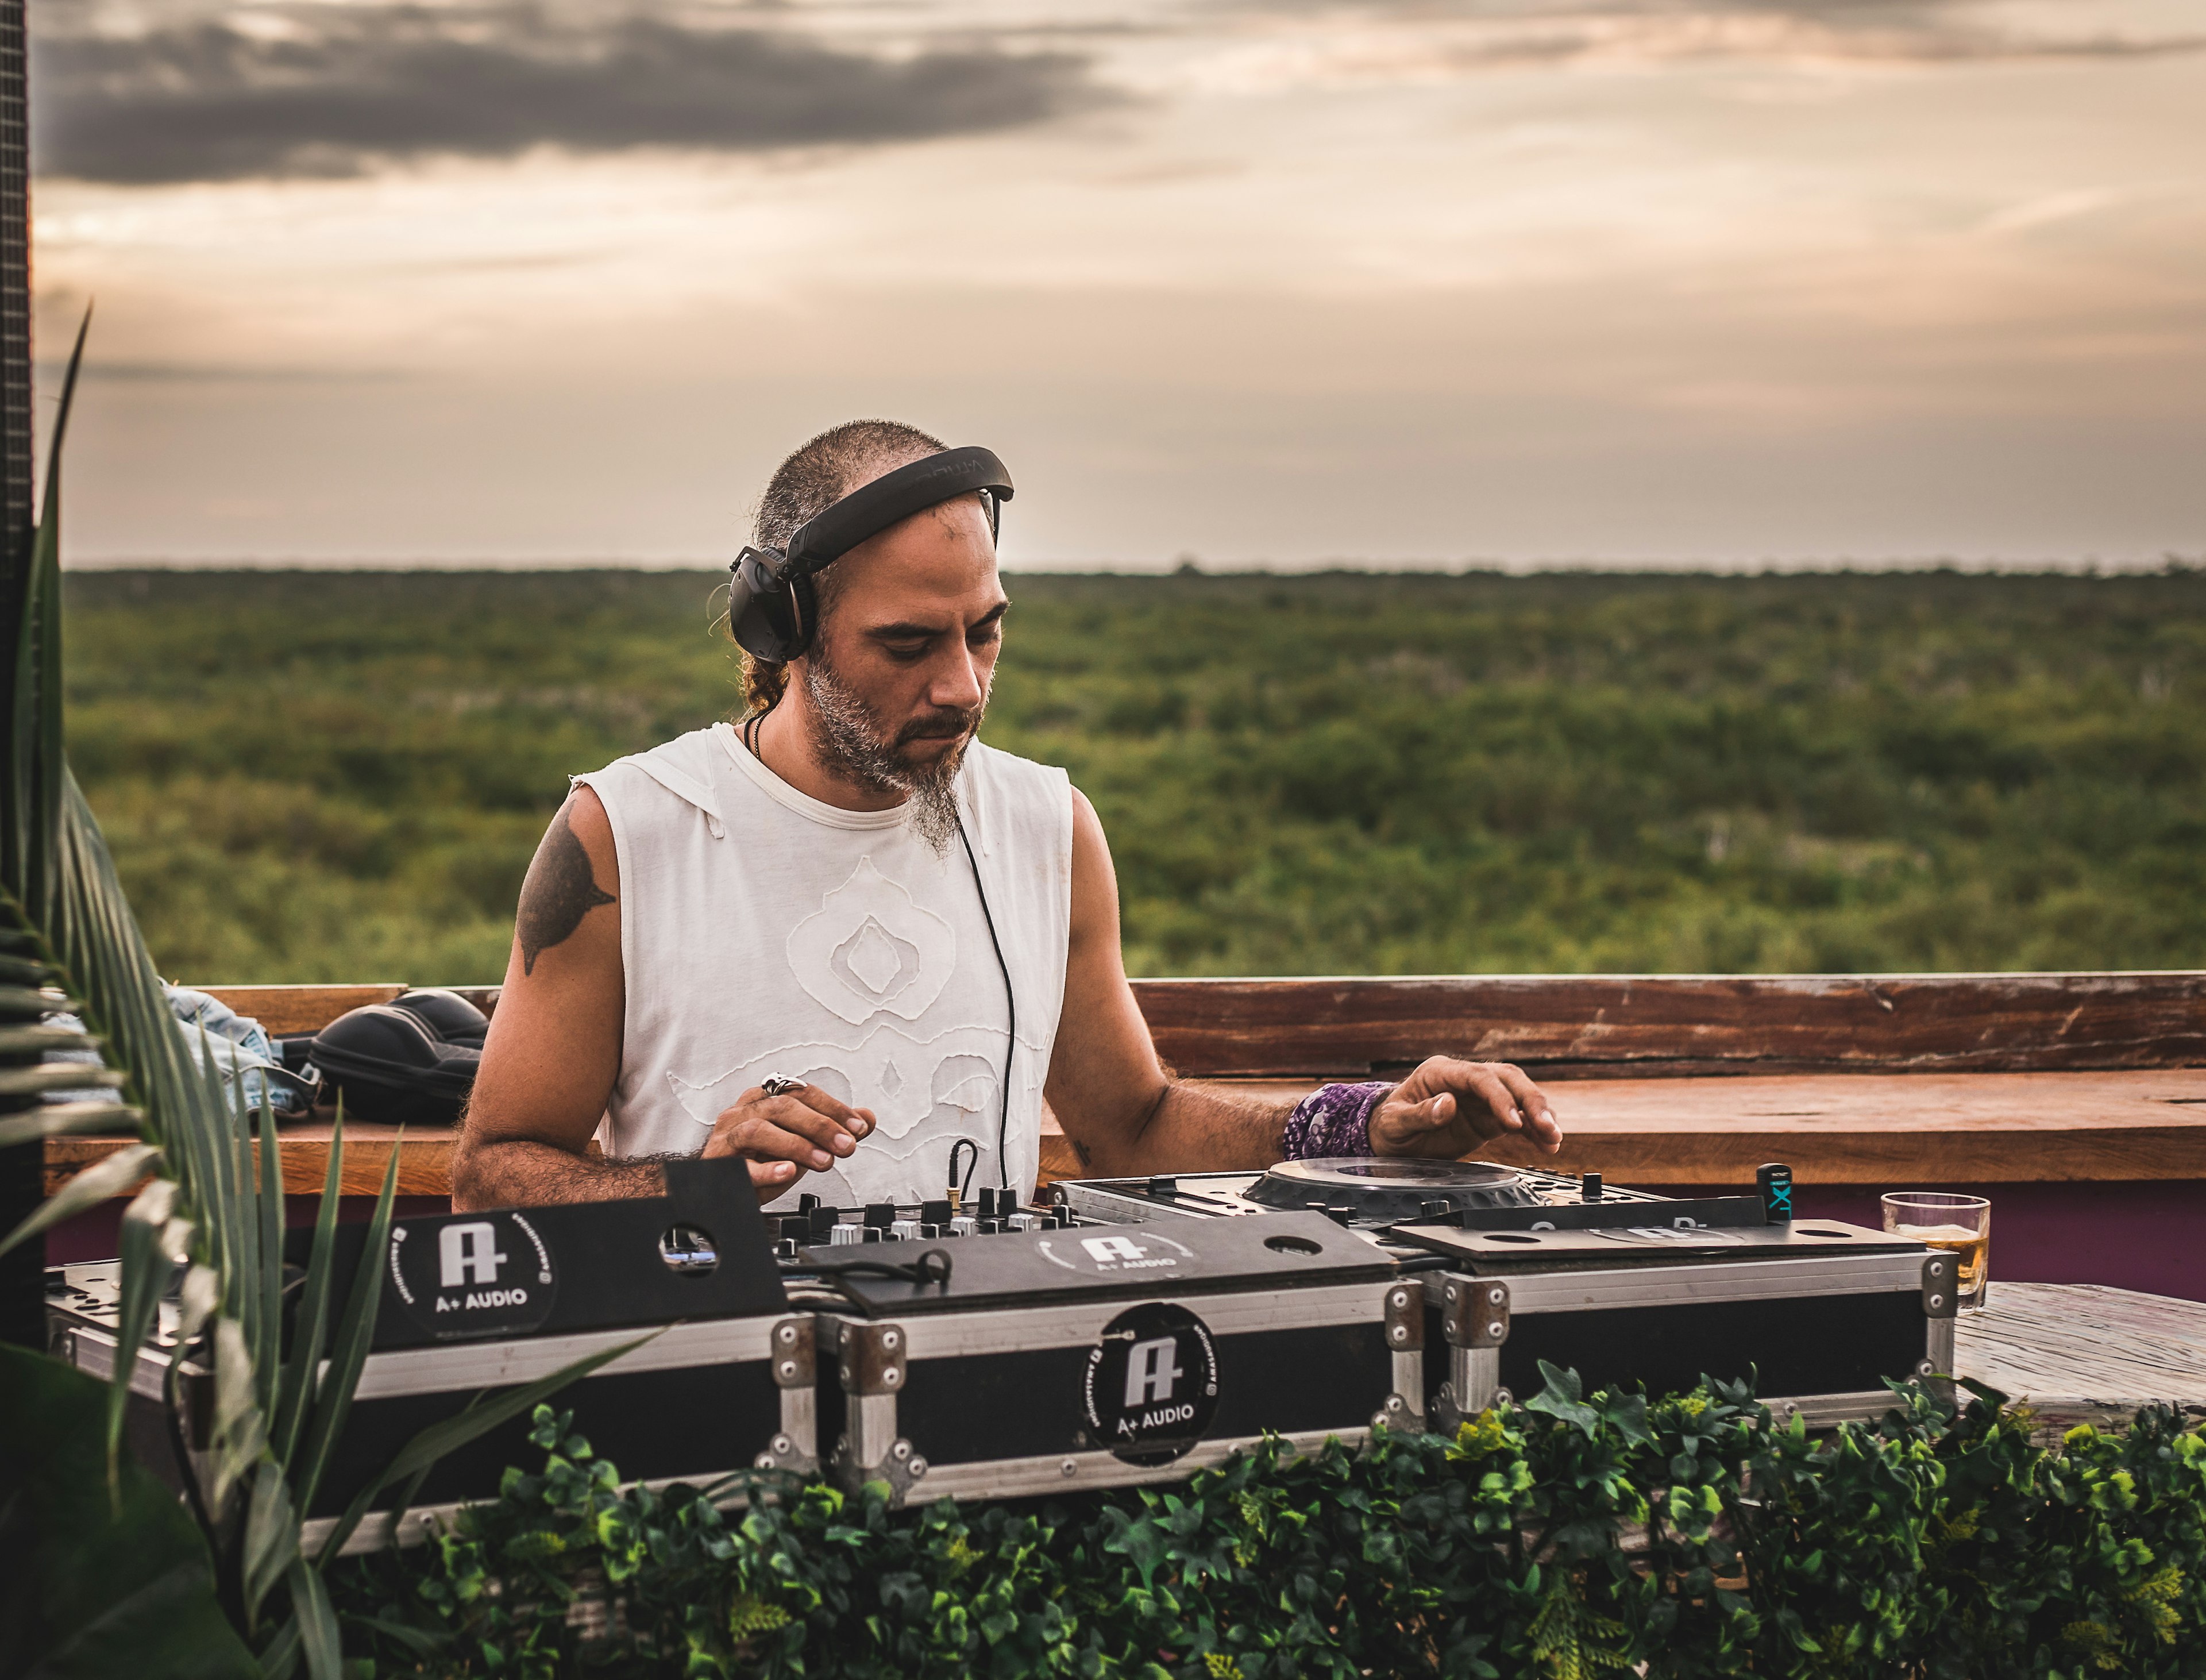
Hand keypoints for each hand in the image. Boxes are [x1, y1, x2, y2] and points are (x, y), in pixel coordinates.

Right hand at [702, 1080, 876, 1199]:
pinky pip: (740, 1166)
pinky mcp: (718, 1165)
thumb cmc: (760, 1160)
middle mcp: (743, 1112)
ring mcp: (726, 1137)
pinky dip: (767, 1169)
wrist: (721, 1189)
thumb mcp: (802, 1144)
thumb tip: (867, 1118)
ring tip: (825, 1162)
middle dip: (821, 1126)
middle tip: (847, 1147)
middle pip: (782, 1107)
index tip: (858, 1127)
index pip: (801, 1093)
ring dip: (798, 1145)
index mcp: (763, 1099)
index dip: (833, 1108)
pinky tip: (788, 1172)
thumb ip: (833, 1131)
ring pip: (760, 1131)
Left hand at [1368, 1057, 1561, 1159]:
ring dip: (1539, 1114)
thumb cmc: (1389, 1125)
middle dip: (1531, 1101)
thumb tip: (1447, 1104)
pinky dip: (1534, 1129)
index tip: (1511, 1122)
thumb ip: (1420, 1114)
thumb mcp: (1394, 1123)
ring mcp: (1479, 1098)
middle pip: (1507, 1079)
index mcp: (1441, 1072)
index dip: (1499, 1097)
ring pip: (1518, 1095)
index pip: (1479, 1077)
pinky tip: (1548, 1143)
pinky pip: (1518, 1118)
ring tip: (1554, 1138)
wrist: (1391, 1137)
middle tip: (1547, 1128)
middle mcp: (1465, 1080)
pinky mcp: (1488, 1117)